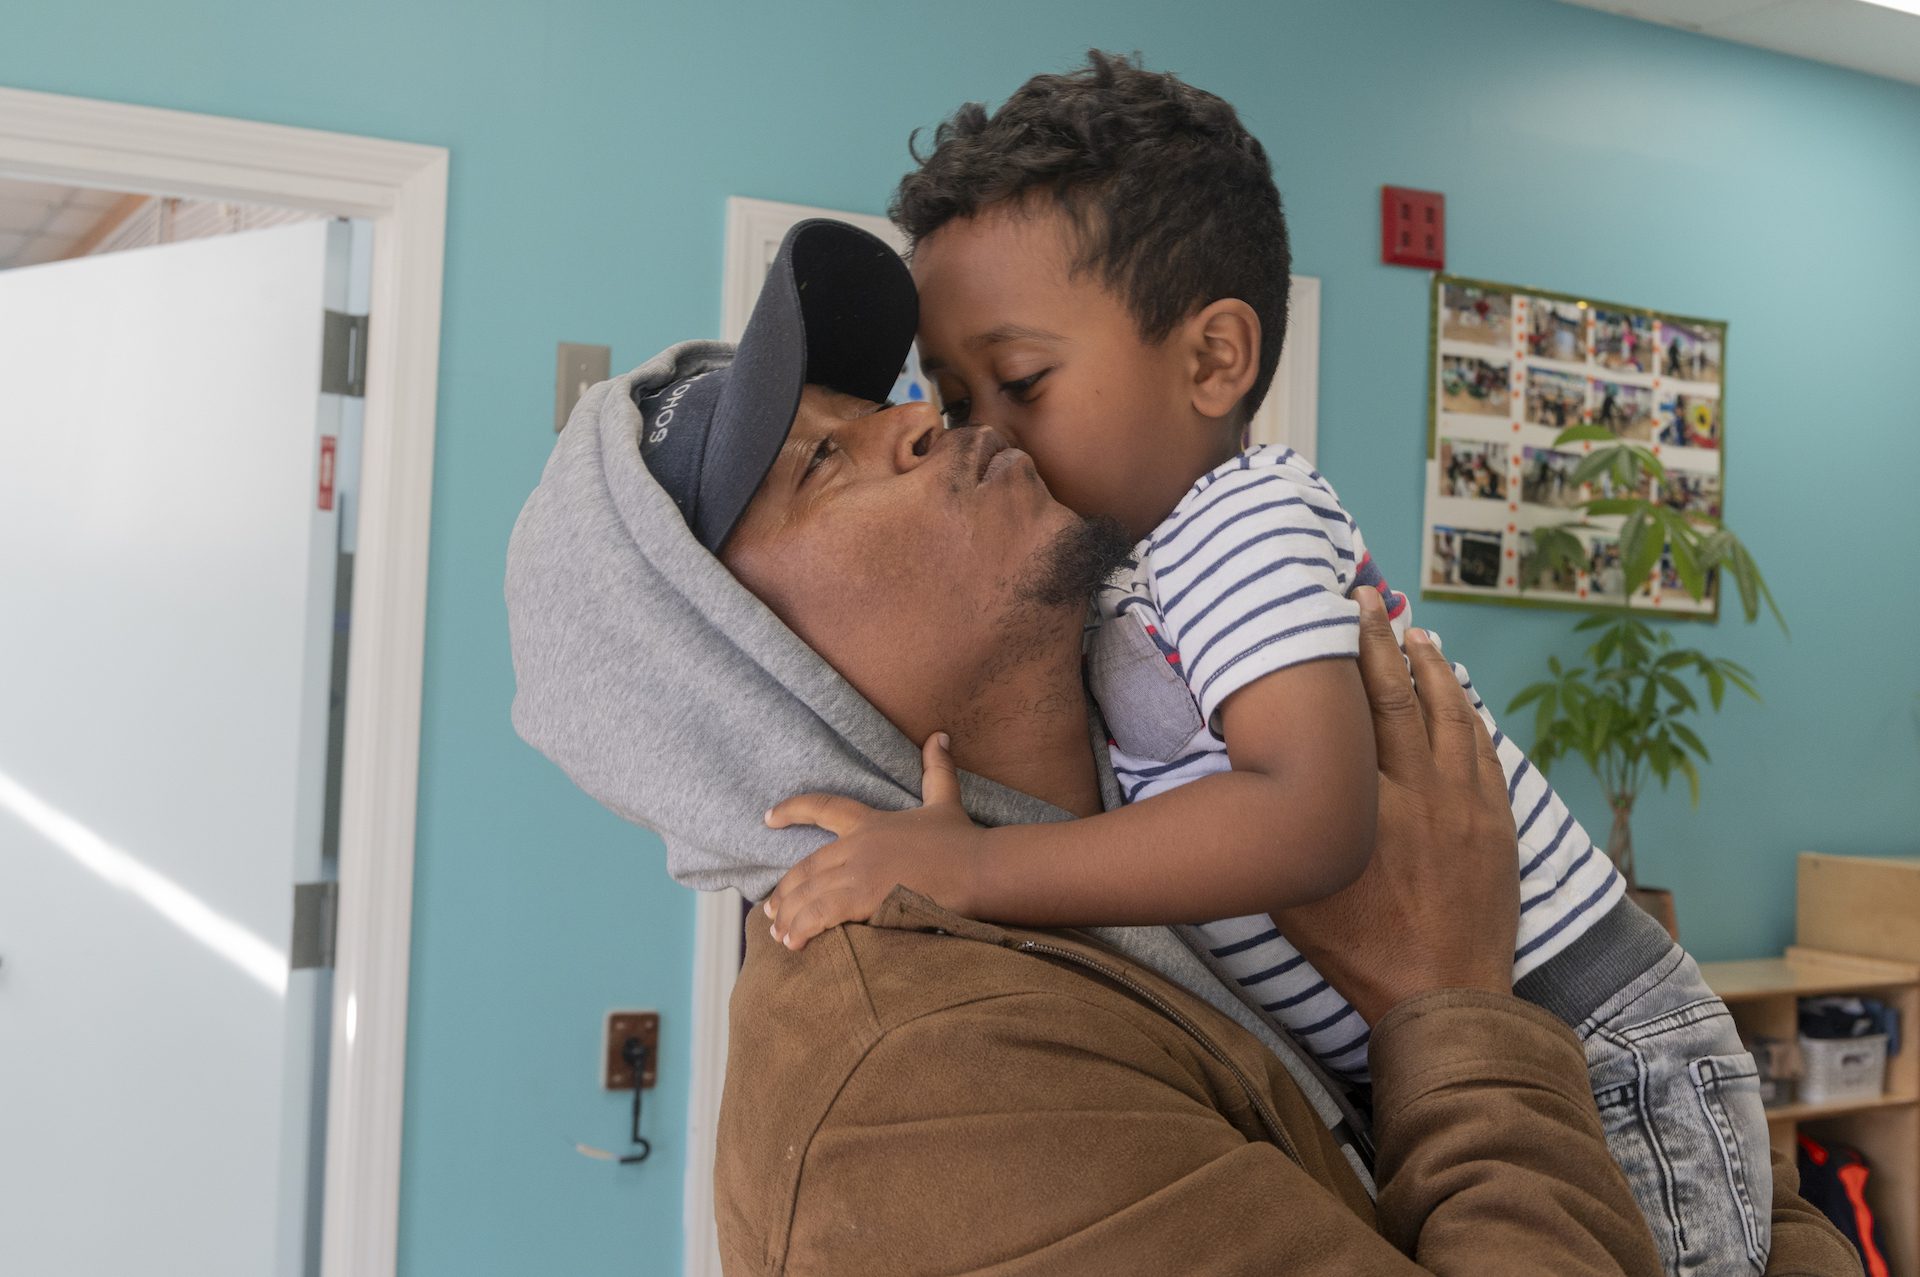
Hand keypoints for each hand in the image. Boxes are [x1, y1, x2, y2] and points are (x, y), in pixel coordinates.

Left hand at [762, 732, 986, 949]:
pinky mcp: (862, 899)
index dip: (792, 810)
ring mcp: (857, 873)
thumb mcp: (946, 800)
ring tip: (777, 935)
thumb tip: (939, 735)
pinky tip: (794, 944)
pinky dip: (801, 929)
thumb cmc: (964, 840)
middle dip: (783, 892)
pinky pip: (819, 915)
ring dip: (788, 917)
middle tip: (769, 911)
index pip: (823, 807)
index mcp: (869, 821)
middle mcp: (856, 845)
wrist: (978, 870)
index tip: (767, 817)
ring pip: (807, 895)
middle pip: (805, 867)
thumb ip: (936, 770)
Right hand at [1269, 588, 1518, 1023]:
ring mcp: (1465, 804)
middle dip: (1381, 640)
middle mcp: (1418, 792)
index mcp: (1365, 805)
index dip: (1344, 655)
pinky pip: (1484, 751)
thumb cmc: (1357, 951)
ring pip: (1451, 715)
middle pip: (1399, 696)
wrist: (1442, 995)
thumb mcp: (1292, 896)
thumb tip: (1240, 790)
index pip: (1354, 709)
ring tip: (1416, 633)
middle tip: (1367, 598)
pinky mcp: (1496, 823)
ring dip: (1433, 668)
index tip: (1334, 615)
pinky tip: (1459, 694)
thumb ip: (1276, 836)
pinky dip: (1469, 714)